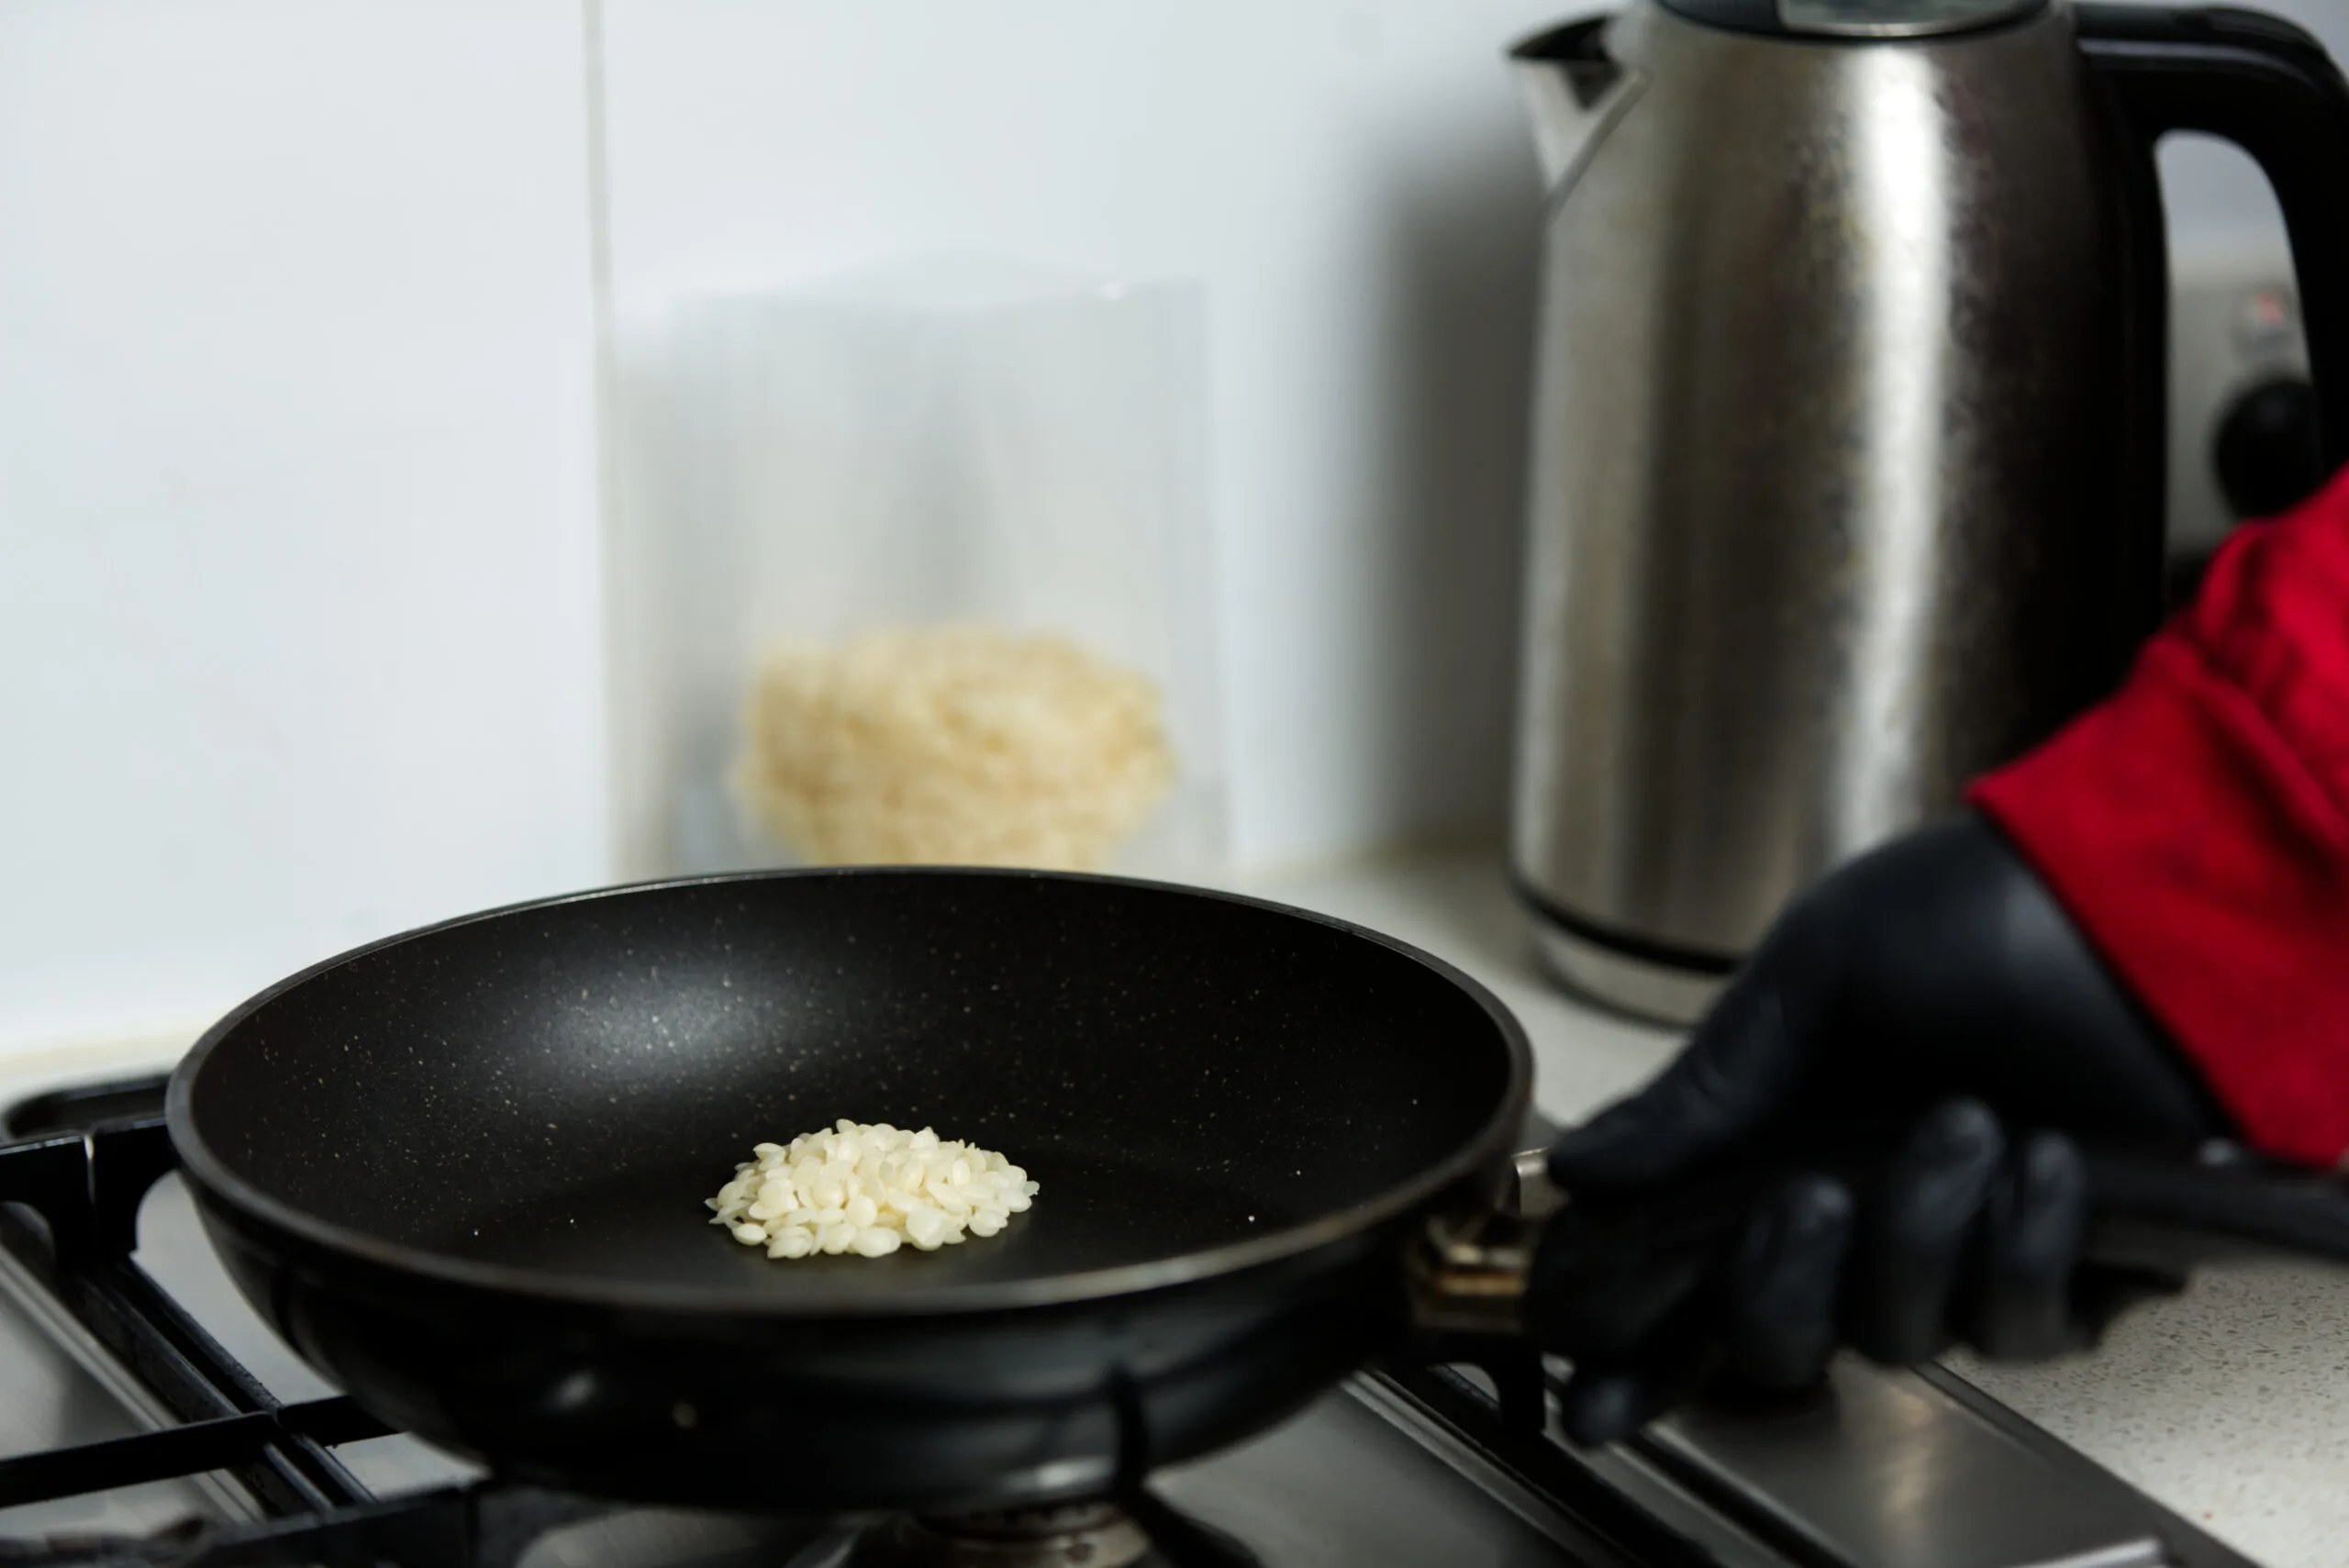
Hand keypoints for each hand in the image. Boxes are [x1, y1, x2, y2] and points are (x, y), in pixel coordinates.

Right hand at [1532, 814, 2233, 1443]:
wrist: (2140, 902)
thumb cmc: (1975, 916)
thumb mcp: (1809, 979)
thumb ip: (1700, 1096)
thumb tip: (1579, 1174)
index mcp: (1775, 1151)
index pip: (1686, 1279)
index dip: (1636, 1349)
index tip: (1593, 1390)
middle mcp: (1859, 1219)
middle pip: (1777, 1340)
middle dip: (1774, 1287)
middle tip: (1805, 1201)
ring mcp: (1960, 1252)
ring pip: (1898, 1334)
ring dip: (1920, 1239)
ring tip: (1964, 1125)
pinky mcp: (2071, 1271)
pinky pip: (2024, 1323)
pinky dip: (2025, 1247)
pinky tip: (2043, 1159)